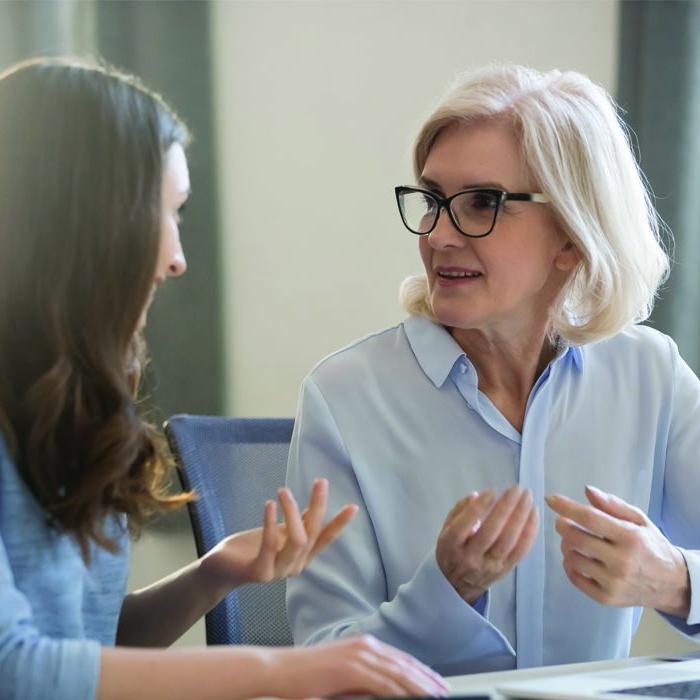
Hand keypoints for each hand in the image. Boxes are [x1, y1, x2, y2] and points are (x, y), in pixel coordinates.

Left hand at [201, 478, 357, 589]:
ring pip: (297, 539)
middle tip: (320, 482)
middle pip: (313, 534)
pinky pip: (270, 545)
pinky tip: (270, 504)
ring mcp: (279, 571)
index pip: (325, 539)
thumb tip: (315, 506)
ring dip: (292, 512)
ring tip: (284, 491)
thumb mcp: (280, 532)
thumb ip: (298, 524)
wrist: (222, 567)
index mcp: (302, 556)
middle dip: (319, 506)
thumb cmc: (252, 547)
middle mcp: (295, 566)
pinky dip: (271, 522)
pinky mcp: (260, 572)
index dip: (339, 523)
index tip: (353, 506)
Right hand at [269, 635, 448, 697]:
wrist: (279, 669)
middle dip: (427, 680)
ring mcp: (358, 655)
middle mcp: (364, 645)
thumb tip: (383, 691)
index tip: (436, 684)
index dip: (420, 672)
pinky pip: (384, 683)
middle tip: (445, 692)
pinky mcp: (351, 668)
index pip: (399, 659)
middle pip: (404, 665)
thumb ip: (362, 681)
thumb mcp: (339, 677)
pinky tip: (414, 698)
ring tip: (437, 697)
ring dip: (421, 686)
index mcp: (361, 645)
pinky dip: (402, 691)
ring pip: (399, 673)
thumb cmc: (304, 677)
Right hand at [436, 485, 538, 603]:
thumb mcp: (445, 529)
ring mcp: (490, 565)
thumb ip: (459, 511)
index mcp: (451, 545)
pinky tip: (534, 514)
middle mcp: (471, 557)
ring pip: (509, 541)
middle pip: (491, 532)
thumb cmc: (451, 550)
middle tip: (516, 489)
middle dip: (505, 508)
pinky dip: (530, 531)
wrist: (457, 586)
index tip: (492, 490)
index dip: (479, 507)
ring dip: (521, 517)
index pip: (465, 524)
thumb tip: (477, 496)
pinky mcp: (506, 570)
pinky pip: (521, 551)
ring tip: (527, 498)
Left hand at [546, 485, 689, 615]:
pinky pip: (575, 578)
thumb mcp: (639, 520)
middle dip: (563, 526)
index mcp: (630, 537)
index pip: (590, 519)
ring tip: (574, 541)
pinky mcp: (606, 598)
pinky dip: (569, 565)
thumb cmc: (652, 546)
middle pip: (576, 538)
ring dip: (567, 546)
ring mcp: (613, 582)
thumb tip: (587, 491)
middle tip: (563, 522)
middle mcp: (621, 561)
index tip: (550, 499)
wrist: (672, 584)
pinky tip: (576, 558)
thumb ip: (612, 505)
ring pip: (572, 558)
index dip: (566, 507)